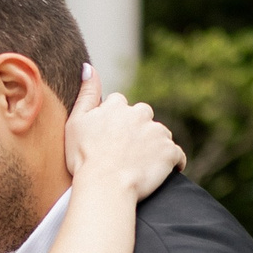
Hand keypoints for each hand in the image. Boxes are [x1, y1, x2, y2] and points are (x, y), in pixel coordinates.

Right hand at [64, 73, 184, 200]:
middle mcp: (140, 114)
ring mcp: (156, 133)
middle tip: (125, 152)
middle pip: (142, 116)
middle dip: (137, 129)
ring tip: (140, 165)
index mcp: (117, 106)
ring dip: (153, 145)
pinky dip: (172, 163)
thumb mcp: (76, 122)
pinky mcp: (169, 152)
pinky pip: (177, 155)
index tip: (108, 138)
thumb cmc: (84, 158)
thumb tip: (89, 66)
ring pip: (159, 134)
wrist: (104, 185)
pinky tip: (161, 173)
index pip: (119, 104)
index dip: (113, 121)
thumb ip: (86, 93)